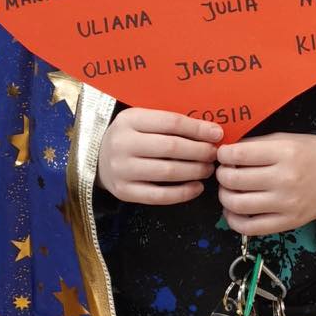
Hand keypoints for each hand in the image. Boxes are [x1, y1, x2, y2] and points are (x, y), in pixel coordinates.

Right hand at [97, 109, 221, 204]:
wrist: (98, 158)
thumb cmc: (131, 136)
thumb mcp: (143, 120)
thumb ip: (170, 122)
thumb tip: (211, 131)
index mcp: (130, 119)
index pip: (171, 123)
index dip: (198, 129)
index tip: (217, 134)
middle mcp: (122, 144)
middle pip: (171, 148)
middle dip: (200, 151)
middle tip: (213, 154)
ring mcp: (121, 170)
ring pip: (168, 172)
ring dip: (195, 171)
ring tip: (208, 169)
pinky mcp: (124, 191)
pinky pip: (159, 196)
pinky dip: (182, 193)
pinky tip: (197, 188)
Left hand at [215, 134, 315, 235]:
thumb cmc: (312, 154)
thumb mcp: (286, 139)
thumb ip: (256, 145)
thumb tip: (226, 154)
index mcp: (285, 153)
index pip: (239, 155)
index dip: (224, 155)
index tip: (224, 155)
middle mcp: (285, 179)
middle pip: (234, 180)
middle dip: (222, 175)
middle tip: (225, 172)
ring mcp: (286, 204)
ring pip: (237, 205)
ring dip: (224, 196)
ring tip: (229, 190)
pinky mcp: (288, 222)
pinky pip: (250, 228)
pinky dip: (233, 220)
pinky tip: (234, 210)